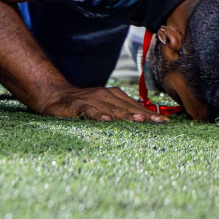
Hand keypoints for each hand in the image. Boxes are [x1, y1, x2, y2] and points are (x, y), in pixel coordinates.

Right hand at [34, 85, 167, 123]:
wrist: (53, 96)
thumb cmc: (80, 105)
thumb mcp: (102, 107)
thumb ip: (118, 112)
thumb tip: (141, 119)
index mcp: (113, 96)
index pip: (134, 106)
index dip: (149, 114)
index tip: (165, 122)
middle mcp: (105, 95)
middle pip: (128, 107)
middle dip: (144, 115)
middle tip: (159, 122)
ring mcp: (92, 100)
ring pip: (112, 108)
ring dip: (126, 114)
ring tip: (139, 120)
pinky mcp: (78, 106)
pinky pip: (90, 110)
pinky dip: (98, 115)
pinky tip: (106, 120)